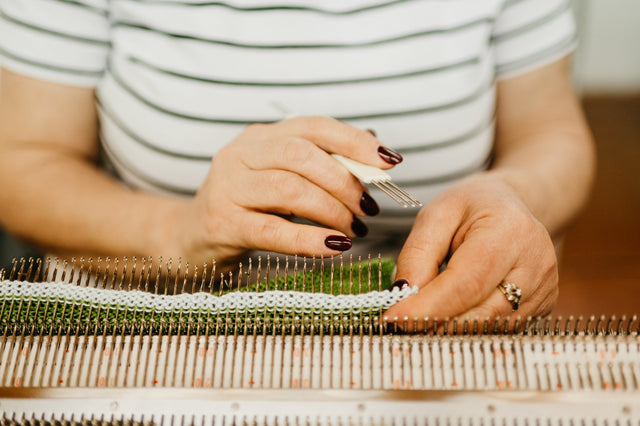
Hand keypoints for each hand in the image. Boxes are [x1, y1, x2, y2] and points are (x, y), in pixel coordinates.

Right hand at [169, 116, 400, 267]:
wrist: (190, 234)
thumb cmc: (248, 206)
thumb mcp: (281, 177)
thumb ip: (322, 165)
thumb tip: (376, 157)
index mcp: (261, 136)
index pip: (314, 127)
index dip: (355, 141)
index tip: (389, 162)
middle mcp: (242, 153)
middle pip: (303, 156)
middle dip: (345, 183)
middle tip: (368, 209)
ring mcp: (228, 186)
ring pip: (290, 190)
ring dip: (332, 211)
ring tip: (354, 230)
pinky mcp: (222, 222)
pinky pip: (273, 230)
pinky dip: (310, 239)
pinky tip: (335, 247)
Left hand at [385, 173, 557, 326]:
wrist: (511, 206)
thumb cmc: (472, 207)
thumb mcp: (436, 215)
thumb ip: (418, 254)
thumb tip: (404, 294)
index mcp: (510, 231)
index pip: (467, 282)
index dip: (429, 307)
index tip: (394, 319)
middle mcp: (536, 264)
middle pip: (481, 313)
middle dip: (435, 323)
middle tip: (398, 324)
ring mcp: (544, 290)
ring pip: (490, 328)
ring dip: (450, 331)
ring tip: (419, 320)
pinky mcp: (542, 308)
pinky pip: (499, 331)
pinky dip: (469, 330)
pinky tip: (447, 319)